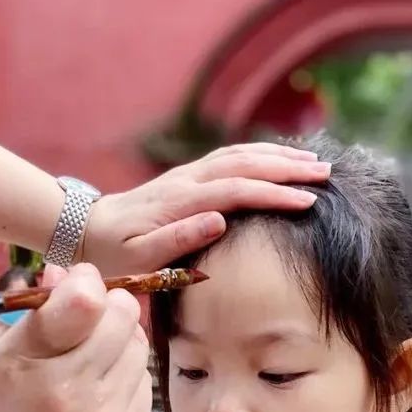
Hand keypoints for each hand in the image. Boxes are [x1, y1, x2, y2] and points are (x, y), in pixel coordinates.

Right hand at [0, 264, 150, 411]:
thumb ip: (33, 323)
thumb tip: (70, 275)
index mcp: (29, 366)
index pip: (86, 295)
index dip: (83, 283)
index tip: (73, 292)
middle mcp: (74, 391)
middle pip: (124, 316)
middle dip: (107, 310)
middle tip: (86, 325)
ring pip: (140, 350)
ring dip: (119, 347)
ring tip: (90, 366)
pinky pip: (144, 390)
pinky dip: (126, 384)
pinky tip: (99, 399)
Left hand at [82, 142, 328, 276]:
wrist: (86, 230)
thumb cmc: (114, 254)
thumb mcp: (139, 258)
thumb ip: (177, 239)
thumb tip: (218, 220)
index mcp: (180, 201)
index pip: (237, 190)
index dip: (274, 194)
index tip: (307, 201)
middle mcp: (187, 180)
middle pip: (245, 163)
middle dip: (288, 166)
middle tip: (326, 173)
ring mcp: (188, 174)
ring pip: (240, 154)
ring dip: (278, 155)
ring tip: (314, 162)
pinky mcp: (189, 175)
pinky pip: (231, 157)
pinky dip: (260, 153)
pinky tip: (280, 158)